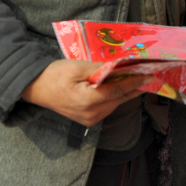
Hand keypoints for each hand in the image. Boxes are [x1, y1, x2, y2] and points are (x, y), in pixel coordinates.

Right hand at [21, 60, 145, 126]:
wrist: (36, 88)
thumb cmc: (55, 74)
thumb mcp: (77, 67)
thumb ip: (100, 69)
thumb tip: (120, 66)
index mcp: (88, 101)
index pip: (118, 91)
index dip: (135, 82)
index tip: (149, 75)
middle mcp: (91, 114)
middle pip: (119, 99)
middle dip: (133, 86)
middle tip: (146, 73)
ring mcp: (90, 119)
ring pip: (115, 104)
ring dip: (124, 92)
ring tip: (135, 77)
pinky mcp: (88, 120)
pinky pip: (107, 107)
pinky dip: (115, 97)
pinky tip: (119, 86)